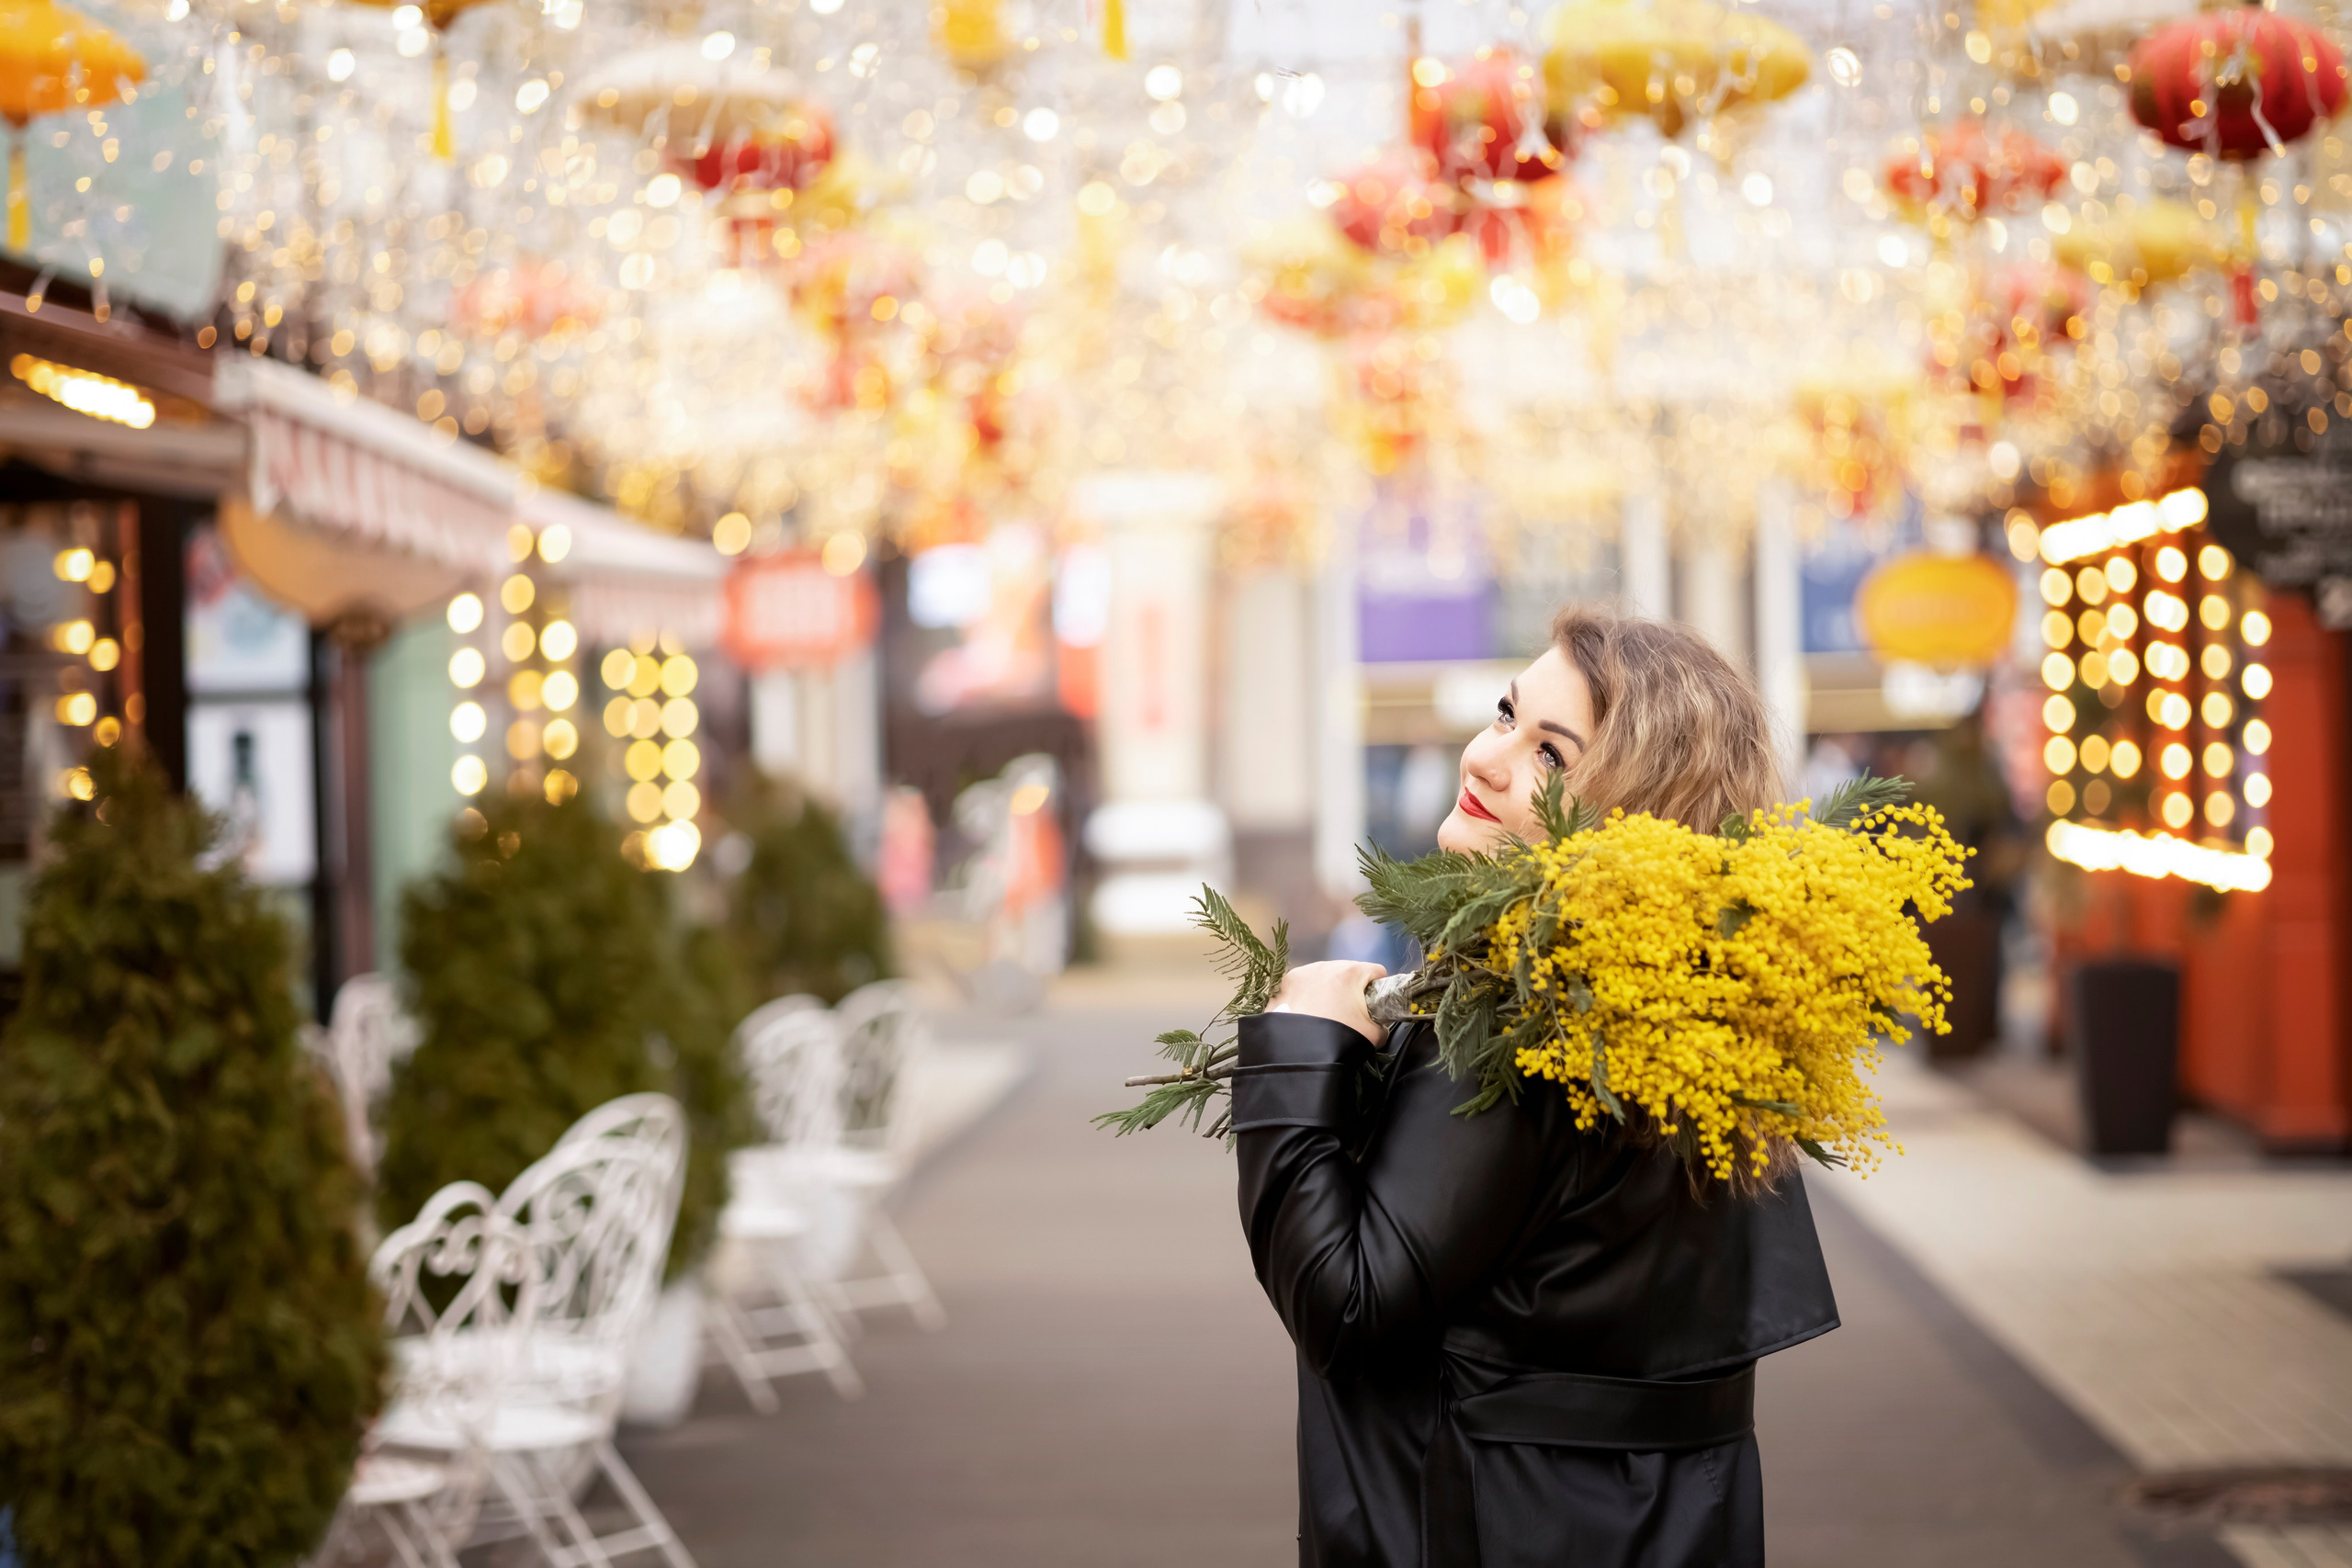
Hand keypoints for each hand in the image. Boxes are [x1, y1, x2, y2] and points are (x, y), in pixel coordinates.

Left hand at [1267, 960, 1386, 1046]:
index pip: (1376, 972)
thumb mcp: (1374, 1035)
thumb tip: (1378, 1025)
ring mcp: (1302, 973)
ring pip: (1323, 977)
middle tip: (1348, 1014)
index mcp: (1350, 972)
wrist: (1300, 1054)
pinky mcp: (1284, 985)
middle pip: (1347, 972)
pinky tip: (1307, 1015)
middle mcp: (1325, 966)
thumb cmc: (1340, 1038)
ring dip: (1327, 990)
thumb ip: (1382, 1026)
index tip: (1374, 1006)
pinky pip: (1302, 986)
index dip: (1379, 989)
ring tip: (1324, 1015)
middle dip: (1350, 989)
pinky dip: (1307, 996)